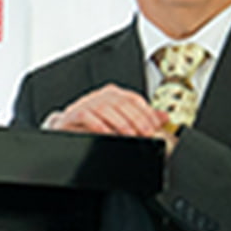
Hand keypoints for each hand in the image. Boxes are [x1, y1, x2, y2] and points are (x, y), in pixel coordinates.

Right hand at [42, 84, 169, 142]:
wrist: (65, 129)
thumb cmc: (94, 124)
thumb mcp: (121, 121)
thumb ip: (141, 118)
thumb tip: (164, 117)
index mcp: (114, 95)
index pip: (134, 99)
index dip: (146, 112)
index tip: (154, 126)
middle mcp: (100, 96)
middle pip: (122, 103)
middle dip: (136, 120)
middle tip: (145, 133)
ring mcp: (86, 103)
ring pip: (106, 108)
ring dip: (120, 123)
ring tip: (130, 135)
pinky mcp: (73, 114)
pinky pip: (87, 116)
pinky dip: (99, 124)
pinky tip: (108, 133)